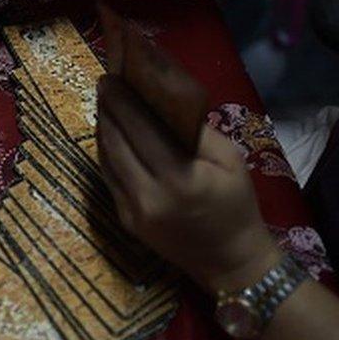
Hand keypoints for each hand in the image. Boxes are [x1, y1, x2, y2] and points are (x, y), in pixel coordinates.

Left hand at [95, 6, 281, 294]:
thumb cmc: (236, 206)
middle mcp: (147, 196)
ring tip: (105, 104)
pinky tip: (109, 134)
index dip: (122, 103)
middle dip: (108, 110)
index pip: (140, 131)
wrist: (228, 261)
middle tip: (104, 84)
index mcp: (178, 179)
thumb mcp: (230, 162)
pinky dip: (106, 153)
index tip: (112, 78)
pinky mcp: (123, 220)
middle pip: (116, 143)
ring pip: (106, 160)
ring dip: (103, 129)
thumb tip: (163, 102)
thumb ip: (195, 132)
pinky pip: (108, 178)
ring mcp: (130, 211)